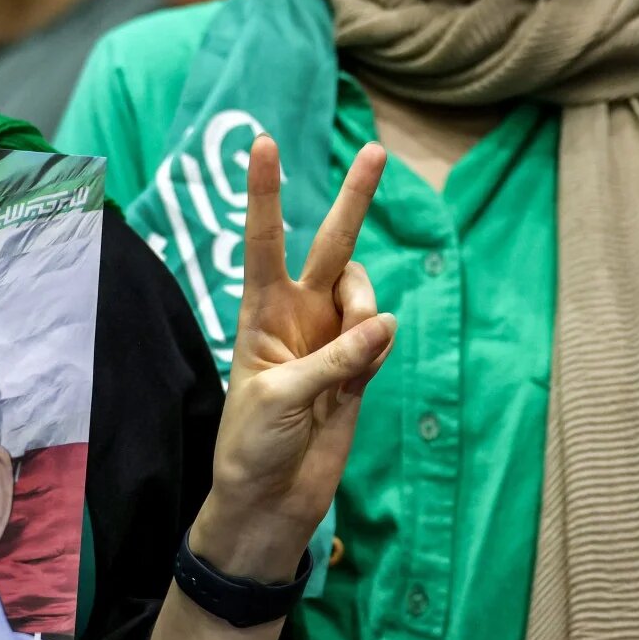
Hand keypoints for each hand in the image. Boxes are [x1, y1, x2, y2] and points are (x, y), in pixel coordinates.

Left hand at [196, 139, 394, 577]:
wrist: (271, 498)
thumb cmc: (252, 443)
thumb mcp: (280, 398)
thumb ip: (334, 359)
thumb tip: (386, 324)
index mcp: (260, 311)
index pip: (264, 240)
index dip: (265, 193)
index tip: (263, 141)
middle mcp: (298, 314)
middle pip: (333, 244)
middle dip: (355, 198)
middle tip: (376, 151)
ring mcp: (332, 338)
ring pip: (366, 292)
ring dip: (368, 309)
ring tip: (357, 349)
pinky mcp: (360, 368)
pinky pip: (381, 338)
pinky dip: (379, 348)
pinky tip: (362, 374)